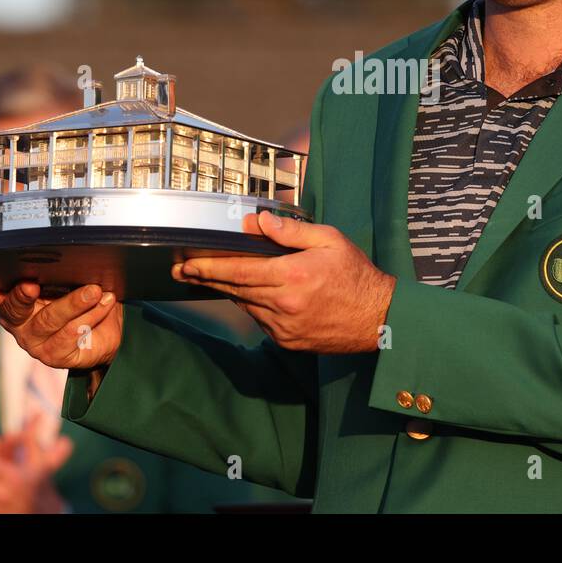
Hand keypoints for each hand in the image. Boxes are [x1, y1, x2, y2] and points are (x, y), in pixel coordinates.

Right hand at [0, 281, 122, 370]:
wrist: (110, 329)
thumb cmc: (81, 296)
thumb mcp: (68, 280)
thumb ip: (56, 271)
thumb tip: (57, 249)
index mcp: (15, 302)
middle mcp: (20, 324)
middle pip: (15, 309)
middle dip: (23, 296)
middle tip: (33, 285)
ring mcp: (36, 343)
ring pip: (49, 320)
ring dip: (74, 303)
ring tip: (94, 290)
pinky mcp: (56, 357)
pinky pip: (71, 334)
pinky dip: (91, 315)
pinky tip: (105, 302)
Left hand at [171, 211, 394, 353]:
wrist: (378, 318)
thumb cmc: (356, 275)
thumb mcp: (329, 240)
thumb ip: (291, 231)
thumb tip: (259, 221)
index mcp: (292, 275)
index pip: (238, 270)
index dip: (209, 267)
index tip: (187, 262)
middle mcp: (284, 304)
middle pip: (234, 289)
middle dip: (205, 278)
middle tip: (182, 270)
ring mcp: (284, 326)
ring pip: (245, 305)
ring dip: (229, 291)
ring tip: (212, 278)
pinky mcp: (288, 341)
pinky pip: (260, 320)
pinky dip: (252, 305)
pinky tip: (253, 294)